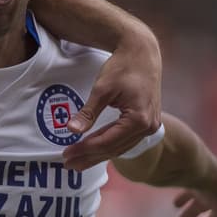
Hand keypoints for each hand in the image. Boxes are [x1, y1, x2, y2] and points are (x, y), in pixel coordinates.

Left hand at [63, 29, 161, 170]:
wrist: (142, 52)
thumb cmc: (123, 67)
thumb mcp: (102, 89)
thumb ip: (88, 113)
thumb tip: (71, 130)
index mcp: (139, 119)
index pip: (107, 142)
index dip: (85, 149)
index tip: (66, 154)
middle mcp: (148, 127)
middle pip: (114, 149)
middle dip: (89, 157)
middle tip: (68, 164)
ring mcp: (151, 126)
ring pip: (121, 147)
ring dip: (99, 155)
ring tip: (79, 162)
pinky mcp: (148, 122)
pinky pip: (126, 140)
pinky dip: (110, 146)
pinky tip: (96, 152)